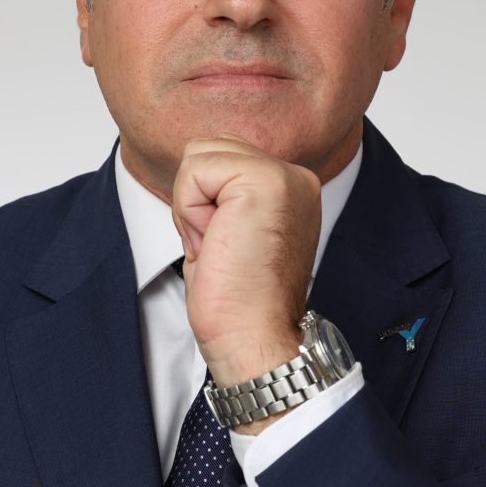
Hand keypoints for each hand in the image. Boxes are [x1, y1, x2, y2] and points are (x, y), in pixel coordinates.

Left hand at [172, 135, 321, 397]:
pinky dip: (190, 211)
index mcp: (292, 187)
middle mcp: (296, 176)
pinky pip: (195, 171)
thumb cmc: (239, 301)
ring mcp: (284, 175)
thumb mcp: (234, 232)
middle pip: (207, 148)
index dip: (204, 203)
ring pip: (198, 155)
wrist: (255, 338)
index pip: (222, 157)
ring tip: (220, 245)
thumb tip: (197, 164)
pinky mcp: (263, 182)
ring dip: (192, 205)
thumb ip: (227, 193)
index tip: (227, 248)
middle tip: (221, 248)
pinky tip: (216, 243)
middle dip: (196, 198)